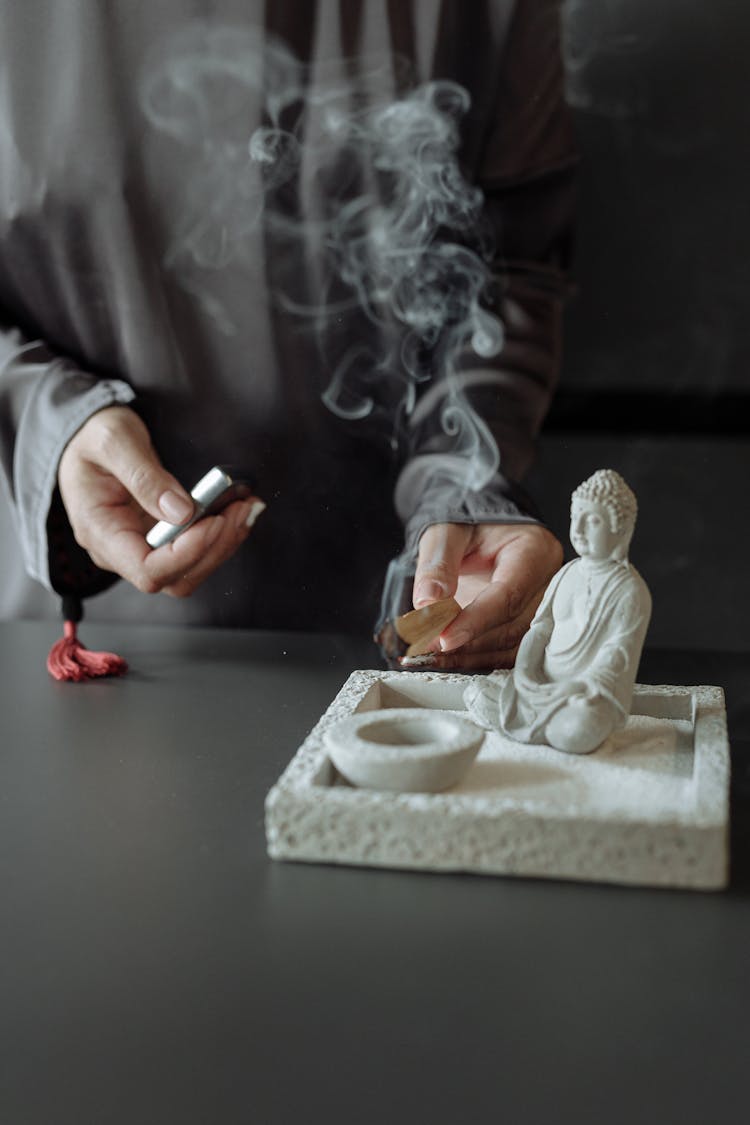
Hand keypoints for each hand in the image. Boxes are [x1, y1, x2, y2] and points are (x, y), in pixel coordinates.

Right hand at [57, 406, 264, 597]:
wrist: (87, 438)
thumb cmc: (92, 438)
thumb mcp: (113, 442)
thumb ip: (144, 476)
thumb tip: (181, 512)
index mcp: (100, 533)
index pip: (147, 570)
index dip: (186, 554)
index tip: (214, 521)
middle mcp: (120, 551)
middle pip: (176, 578)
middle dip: (214, 548)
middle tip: (240, 510)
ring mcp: (142, 548)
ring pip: (191, 570)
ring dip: (224, 543)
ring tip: (245, 508)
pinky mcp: (162, 540)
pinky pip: (196, 552)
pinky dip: (222, 536)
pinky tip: (237, 511)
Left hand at [410, 522, 562, 669]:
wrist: (481, 531)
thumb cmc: (470, 524)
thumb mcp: (448, 531)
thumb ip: (437, 563)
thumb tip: (427, 601)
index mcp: (535, 551)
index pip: (509, 594)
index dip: (476, 621)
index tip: (444, 639)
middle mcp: (546, 583)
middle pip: (514, 626)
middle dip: (469, 643)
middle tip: (427, 648)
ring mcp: (540, 607)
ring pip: (513, 646)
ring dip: (471, 657)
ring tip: (431, 656)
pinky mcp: (526, 625)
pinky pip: (508, 652)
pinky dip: (477, 659)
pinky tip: (448, 658)